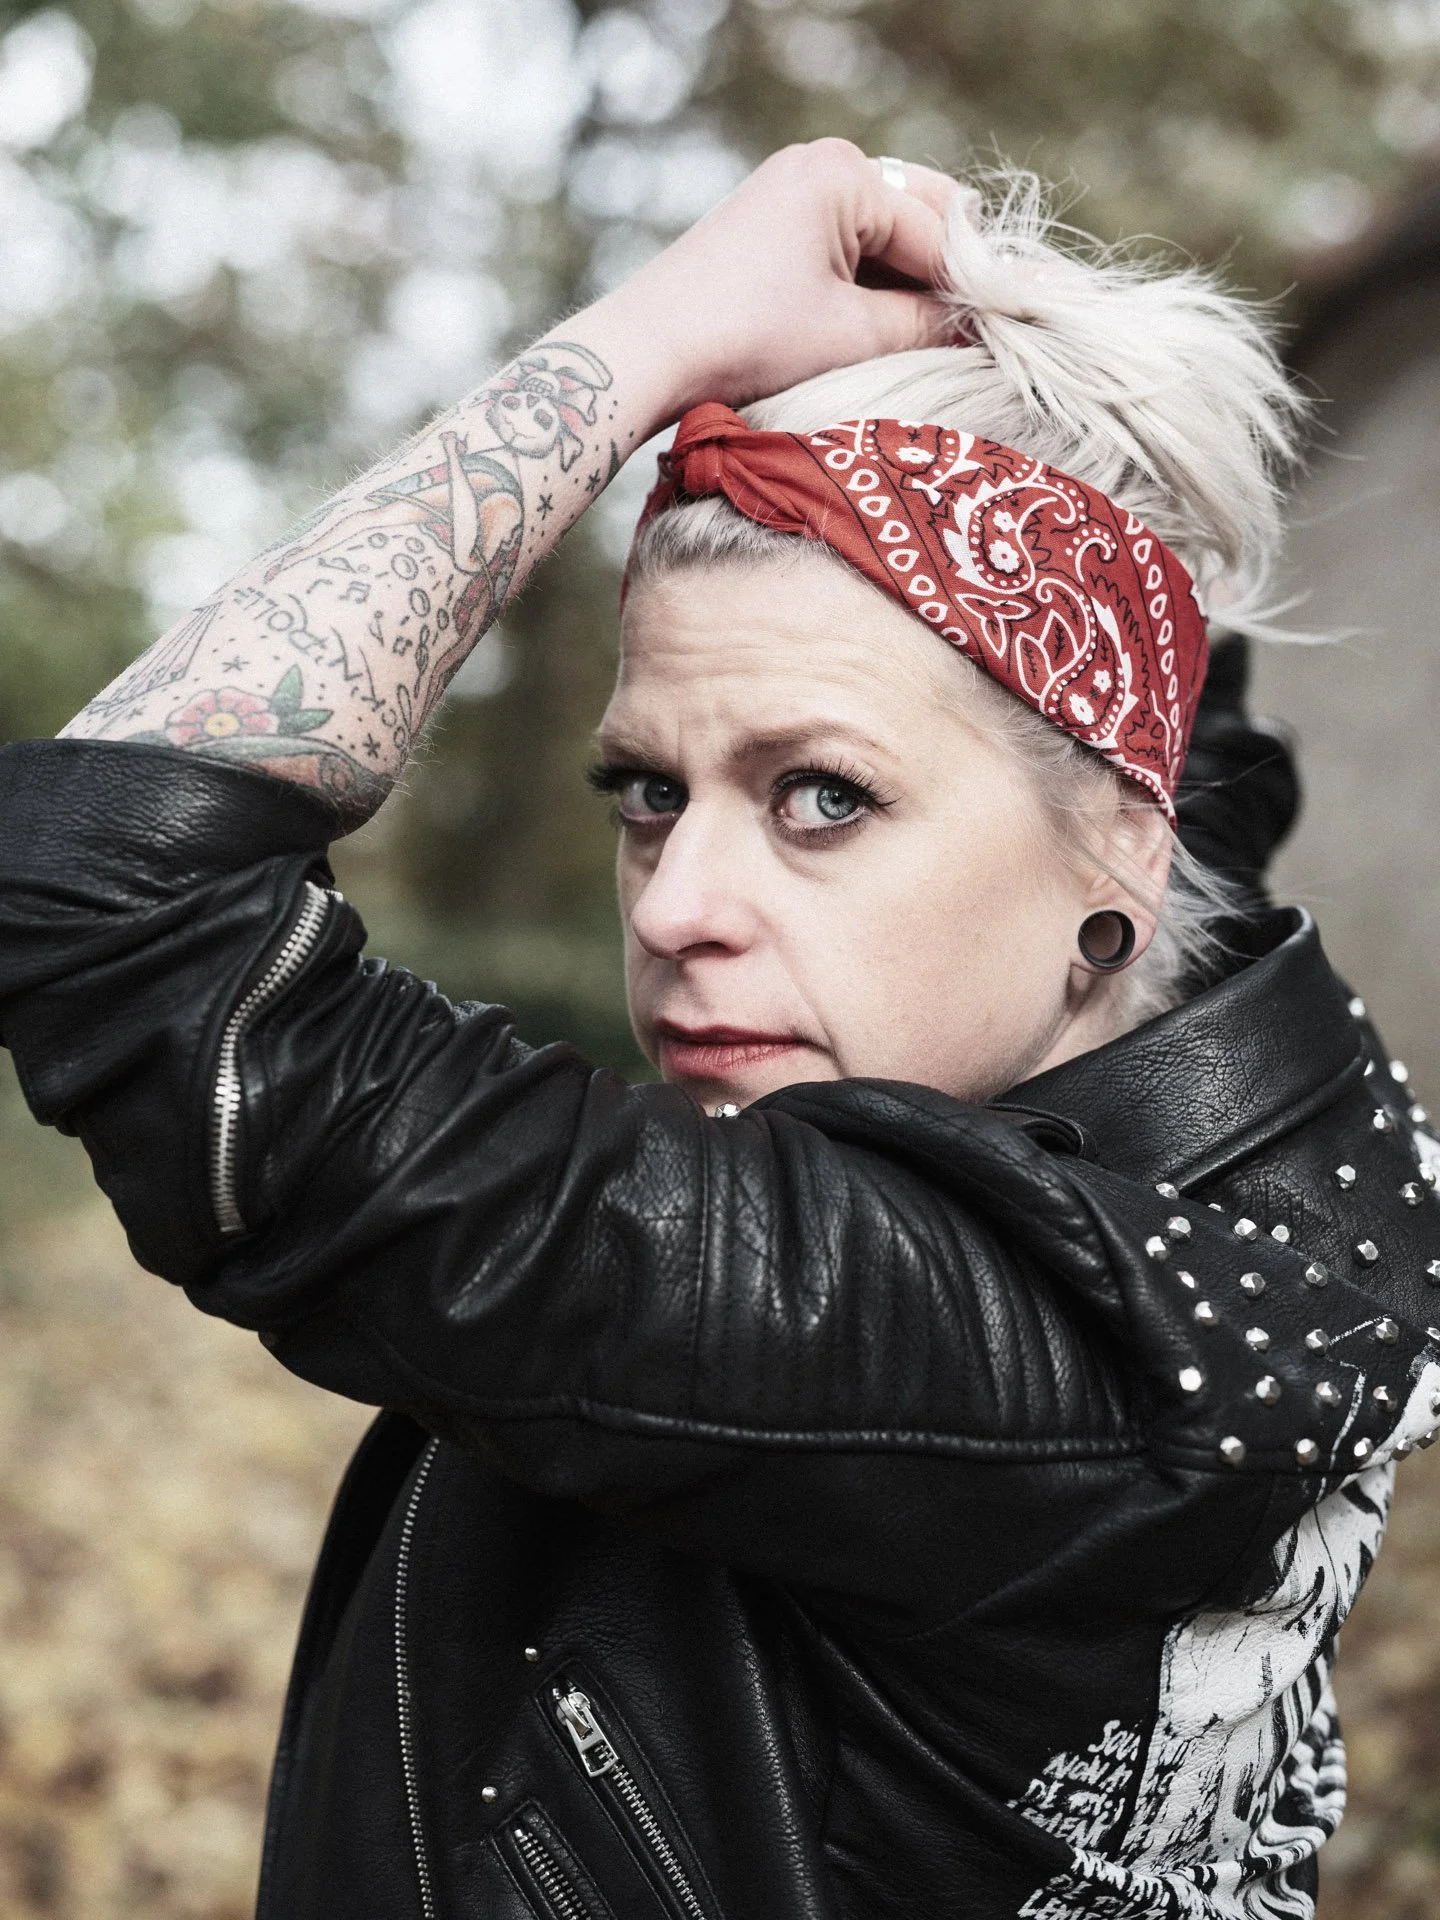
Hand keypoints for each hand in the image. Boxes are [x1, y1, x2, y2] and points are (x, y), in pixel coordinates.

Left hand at [598, 139, 961, 415]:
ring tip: (928, 344)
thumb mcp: (853, 336)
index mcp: (845, 172)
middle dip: (943, 278)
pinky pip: (845, 246)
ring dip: (907, 285)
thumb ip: (928, 324)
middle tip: (972, 339)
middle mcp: (820, 163)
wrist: (649, 352)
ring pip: (882, 235)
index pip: (938, 231)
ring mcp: (792, 188)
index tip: (1008, 335)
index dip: (974, 289)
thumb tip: (982, 327)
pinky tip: (880, 332)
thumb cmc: (749, 339)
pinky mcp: (772, 222)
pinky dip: (868, 285)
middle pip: (917, 218)